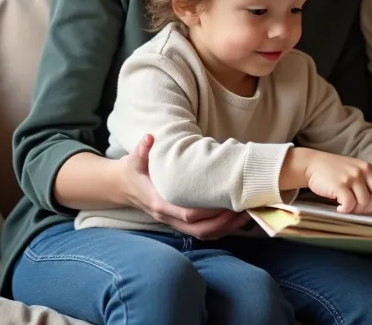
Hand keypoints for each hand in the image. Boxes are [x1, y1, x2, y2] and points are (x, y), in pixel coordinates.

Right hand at [119, 134, 248, 238]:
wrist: (123, 187)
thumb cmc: (133, 171)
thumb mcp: (134, 160)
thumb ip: (142, 150)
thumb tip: (149, 138)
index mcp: (159, 203)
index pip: (187, 213)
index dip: (208, 211)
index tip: (227, 202)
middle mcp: (169, 217)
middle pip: (200, 229)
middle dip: (224, 222)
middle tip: (245, 209)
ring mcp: (175, 222)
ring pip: (204, 234)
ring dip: (226, 228)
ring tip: (247, 215)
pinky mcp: (181, 222)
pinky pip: (203, 232)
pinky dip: (222, 228)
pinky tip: (237, 219)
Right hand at [284, 147, 371, 216]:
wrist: (312, 163)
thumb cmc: (333, 171)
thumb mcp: (353, 171)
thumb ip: (365, 183)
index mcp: (368, 168)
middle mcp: (362, 171)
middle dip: (368, 210)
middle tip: (359, 214)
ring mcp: (351, 178)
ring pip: (362, 203)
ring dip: (354, 210)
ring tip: (345, 208)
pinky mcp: (340, 185)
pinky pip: (349, 205)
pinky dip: (345, 210)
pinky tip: (338, 208)